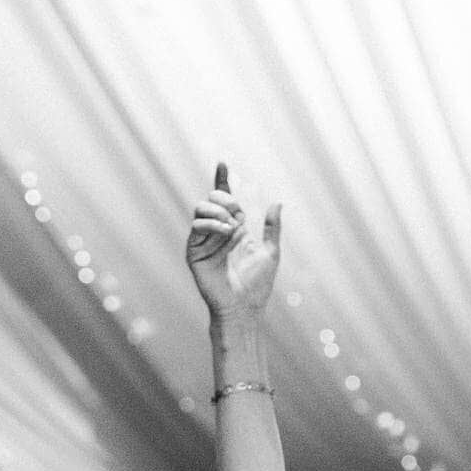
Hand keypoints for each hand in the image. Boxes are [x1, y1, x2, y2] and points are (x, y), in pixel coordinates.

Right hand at [185, 163, 281, 318]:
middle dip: (226, 199)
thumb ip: (272, 228)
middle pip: (211, 199)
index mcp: (232, 229)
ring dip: (219, 212)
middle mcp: (215, 232)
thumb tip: (277, 203)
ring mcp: (202, 242)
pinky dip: (213, 225)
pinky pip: (196, 227)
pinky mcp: (193, 252)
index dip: (222, 180)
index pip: (224, 199)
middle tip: (240, 212)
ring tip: (235, 227)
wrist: (244, 308)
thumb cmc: (257, 286)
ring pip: (200, 209)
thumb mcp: (271, 252)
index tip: (223, 163)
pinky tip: (228, 233)